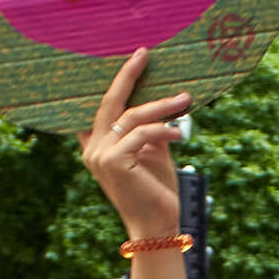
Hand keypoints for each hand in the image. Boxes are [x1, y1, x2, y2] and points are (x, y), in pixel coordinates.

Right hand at [77, 46, 188, 244]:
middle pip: (108, 102)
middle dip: (127, 74)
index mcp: (97, 147)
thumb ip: (150, 129)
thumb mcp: (154, 154)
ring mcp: (100, 155)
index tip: (129, 59)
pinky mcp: (113, 160)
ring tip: (184, 99)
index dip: (111, 82)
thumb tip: (162, 101)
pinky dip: (163, 129)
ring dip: (161, 106)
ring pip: (131, 116)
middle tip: (144, 53)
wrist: (157, 225)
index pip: (100, 107)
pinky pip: (142, 133)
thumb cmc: (157, 192)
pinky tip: (179, 133)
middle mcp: (93, 149)